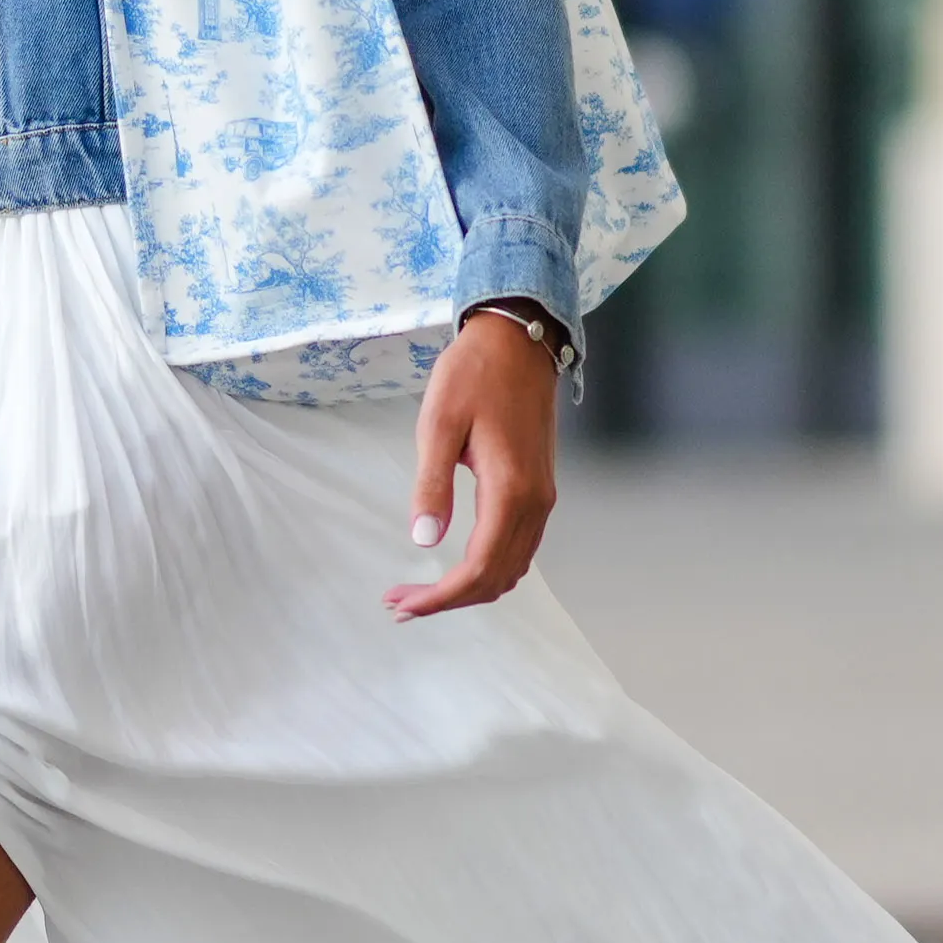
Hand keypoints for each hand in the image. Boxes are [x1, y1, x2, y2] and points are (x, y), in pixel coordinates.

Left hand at [389, 306, 562, 619]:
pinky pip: (518, 548)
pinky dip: (488, 568)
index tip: (402, 603)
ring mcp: (542, 497)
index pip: (479, 568)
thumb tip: (424, 541)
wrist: (519, 339)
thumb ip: (432, 485)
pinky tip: (456, 565)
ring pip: (511, 568)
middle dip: (449, 600)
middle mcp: (535, 503)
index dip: (440, 597)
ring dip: (469, 588)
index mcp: (510, 490)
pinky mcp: (539, 488)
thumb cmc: (475, 373)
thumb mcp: (440, 423)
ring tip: (421, 590)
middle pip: (497, 578)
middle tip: (400, 603)